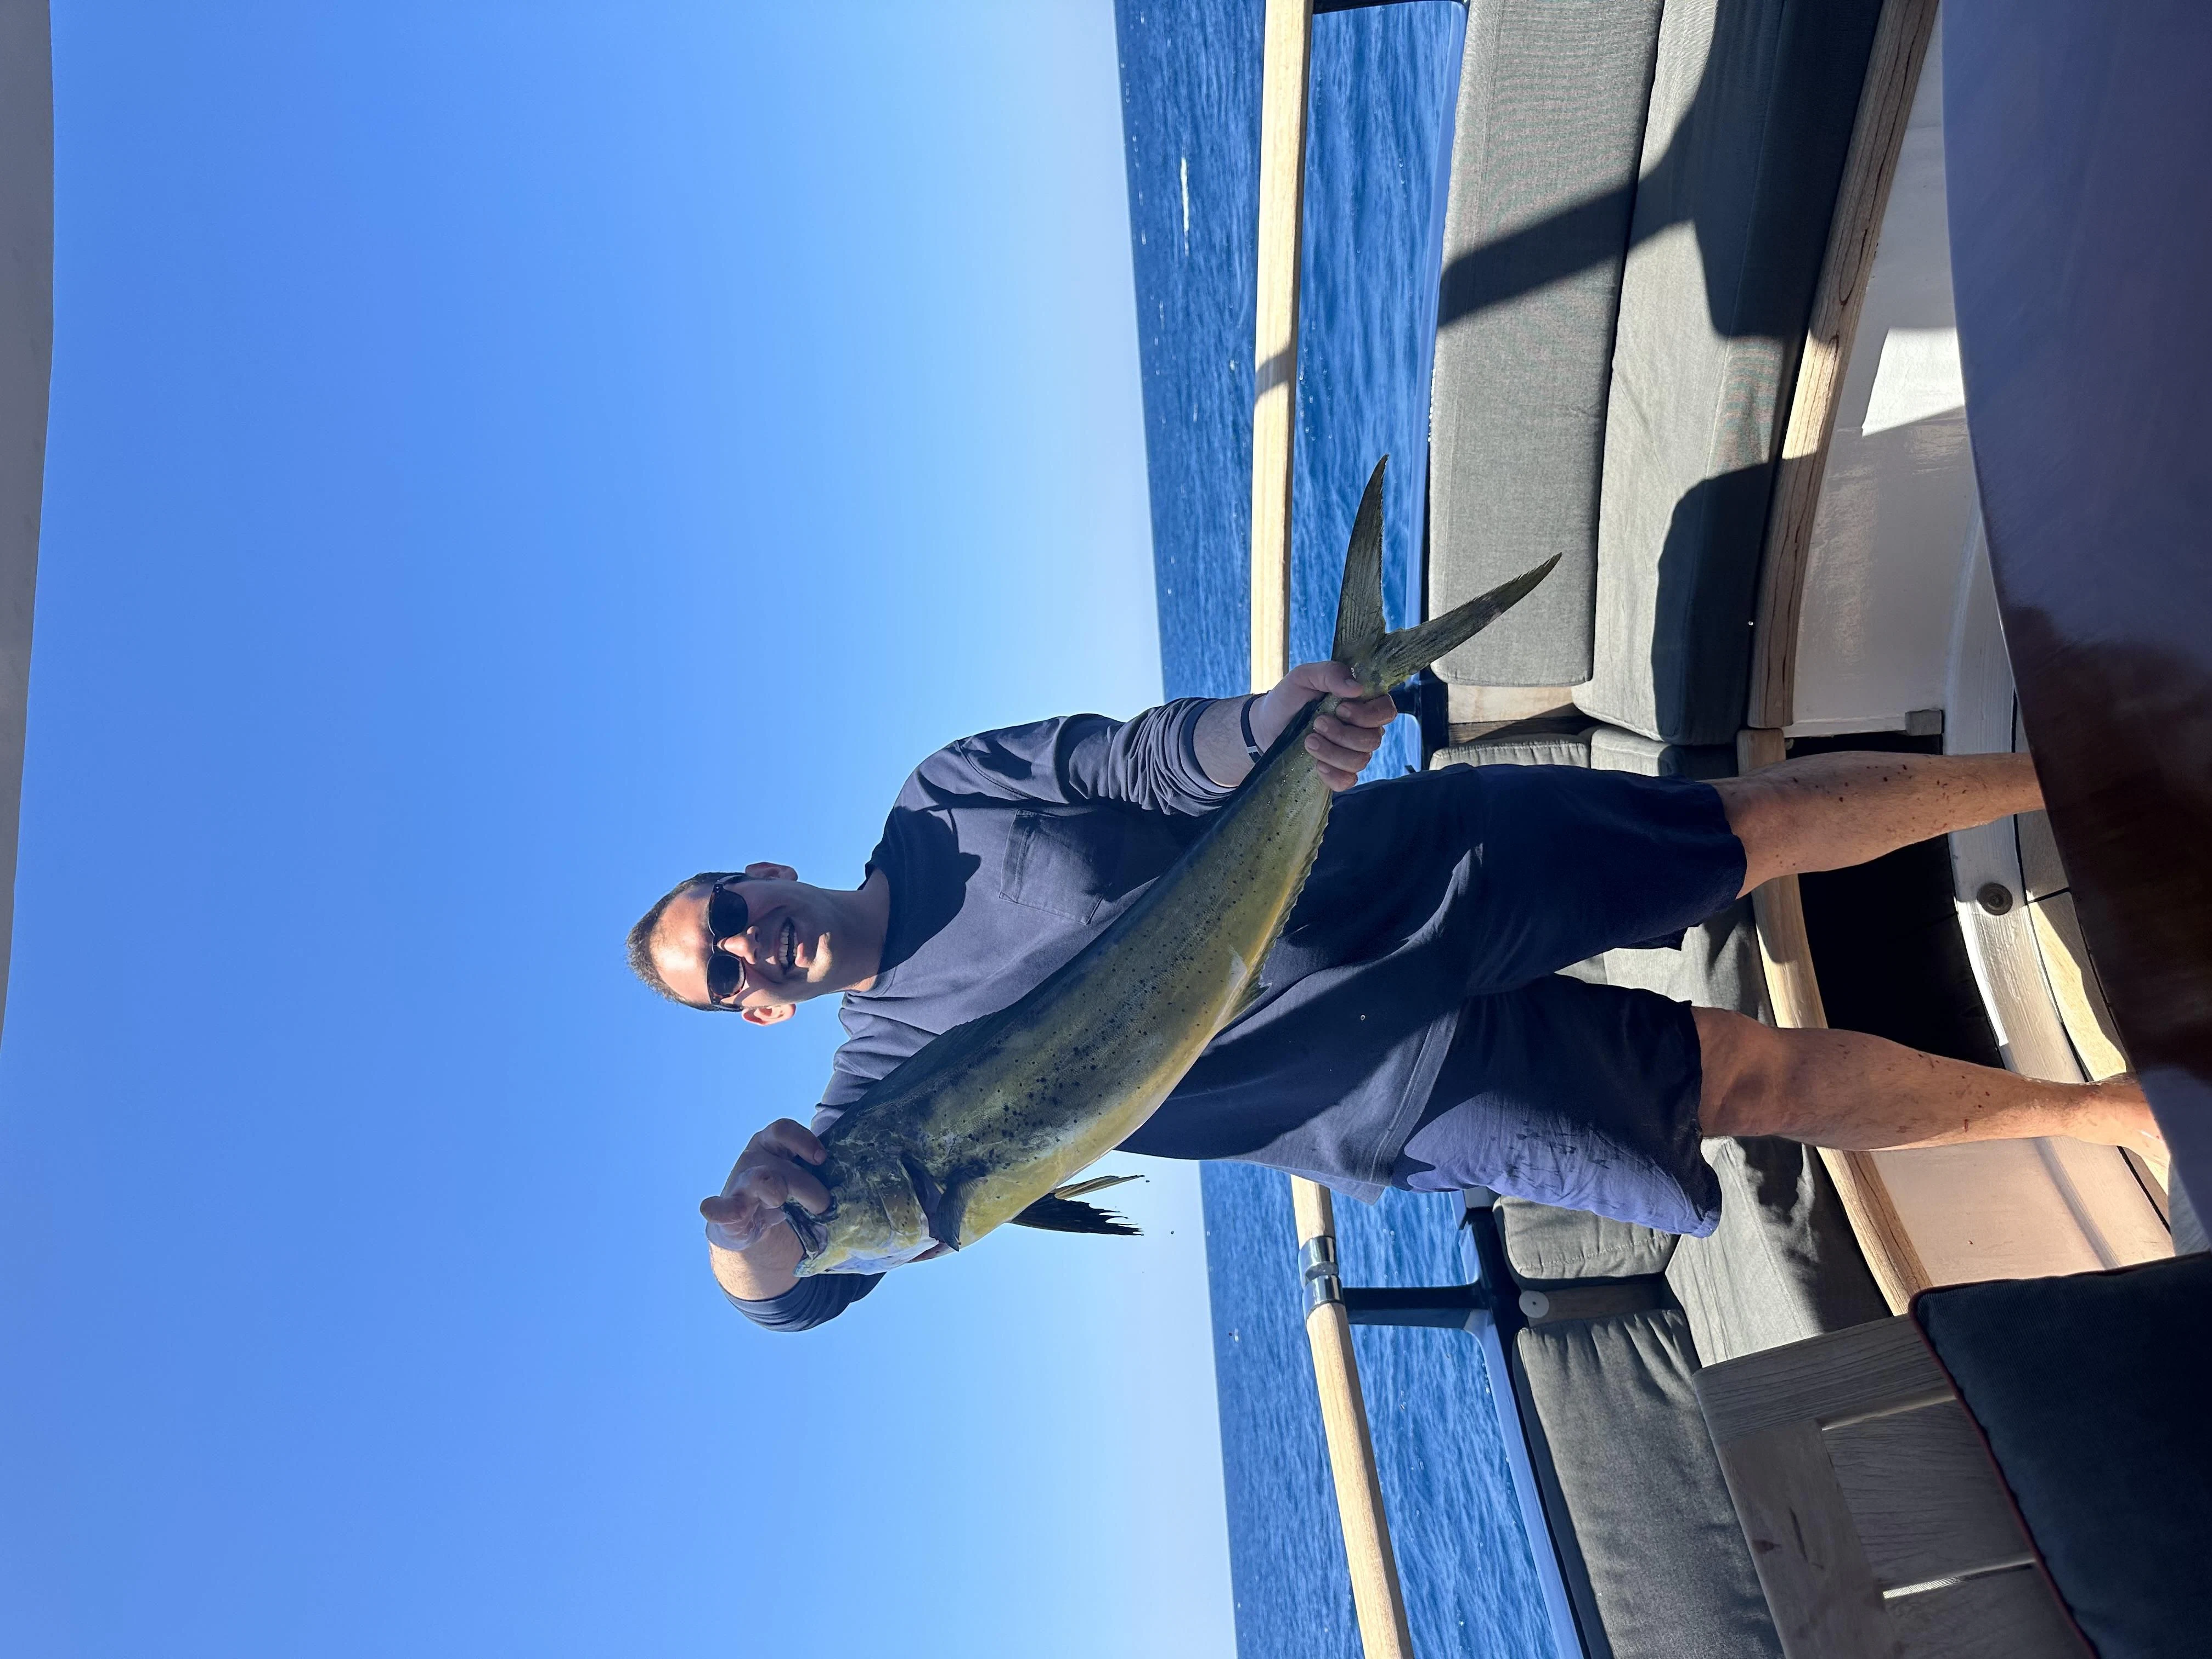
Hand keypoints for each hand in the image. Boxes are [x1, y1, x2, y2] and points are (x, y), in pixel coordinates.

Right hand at [699, 1118, 830, 1252]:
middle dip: (806, 1185)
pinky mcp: (726, 1211)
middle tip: (824, 1205)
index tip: (822, 1159)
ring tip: (781, 1200)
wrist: (745, 1223)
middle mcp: (754, 1158)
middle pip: (779, 1164)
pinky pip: (719, 1208)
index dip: (803, 1140)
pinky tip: (730, 1212)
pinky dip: (721, 1210)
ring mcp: (739, 1183)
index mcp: (771, 1144)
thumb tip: (858, 1181)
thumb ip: (822, 1172)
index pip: (783, 1130)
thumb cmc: (782, 1191)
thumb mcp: (800, 1175)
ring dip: (773, 1189)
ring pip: (757, 1180)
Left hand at [1252, 661, 1398, 790]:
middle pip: (1374, 740)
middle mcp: (1363, 729)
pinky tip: (1317, 764)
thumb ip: (1330, 673)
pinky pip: (1348, 781)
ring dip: (1333, 752)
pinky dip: (1333, 774)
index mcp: (1362, 703)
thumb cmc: (1290, 697)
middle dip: (1343, 734)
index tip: (1341, 708)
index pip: (1386, 711)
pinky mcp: (1338, 771)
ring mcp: (1352, 752)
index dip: (1368, 714)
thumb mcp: (1304, 676)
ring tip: (1309, 741)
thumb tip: (1357, 688)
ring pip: (1360, 761)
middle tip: (1317, 723)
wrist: (1267, 724)